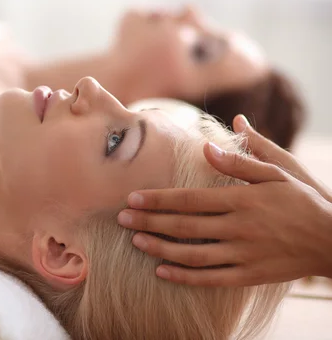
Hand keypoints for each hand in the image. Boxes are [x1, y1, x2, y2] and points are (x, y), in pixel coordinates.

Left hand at [117, 115, 331, 285]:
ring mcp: (243, 253)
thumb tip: (208, 145)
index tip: (133, 198)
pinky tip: (161, 271)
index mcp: (241, 200)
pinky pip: (210, 278)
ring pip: (192, 254)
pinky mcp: (248, 275)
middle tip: (121, 219)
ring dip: (160, 248)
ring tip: (135, 241)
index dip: (158, 199)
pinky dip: (184, 276)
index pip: (189, 199)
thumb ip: (240, 162)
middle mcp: (238, 227)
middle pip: (183, 226)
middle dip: (148, 221)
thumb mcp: (277, 174)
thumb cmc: (301, 202)